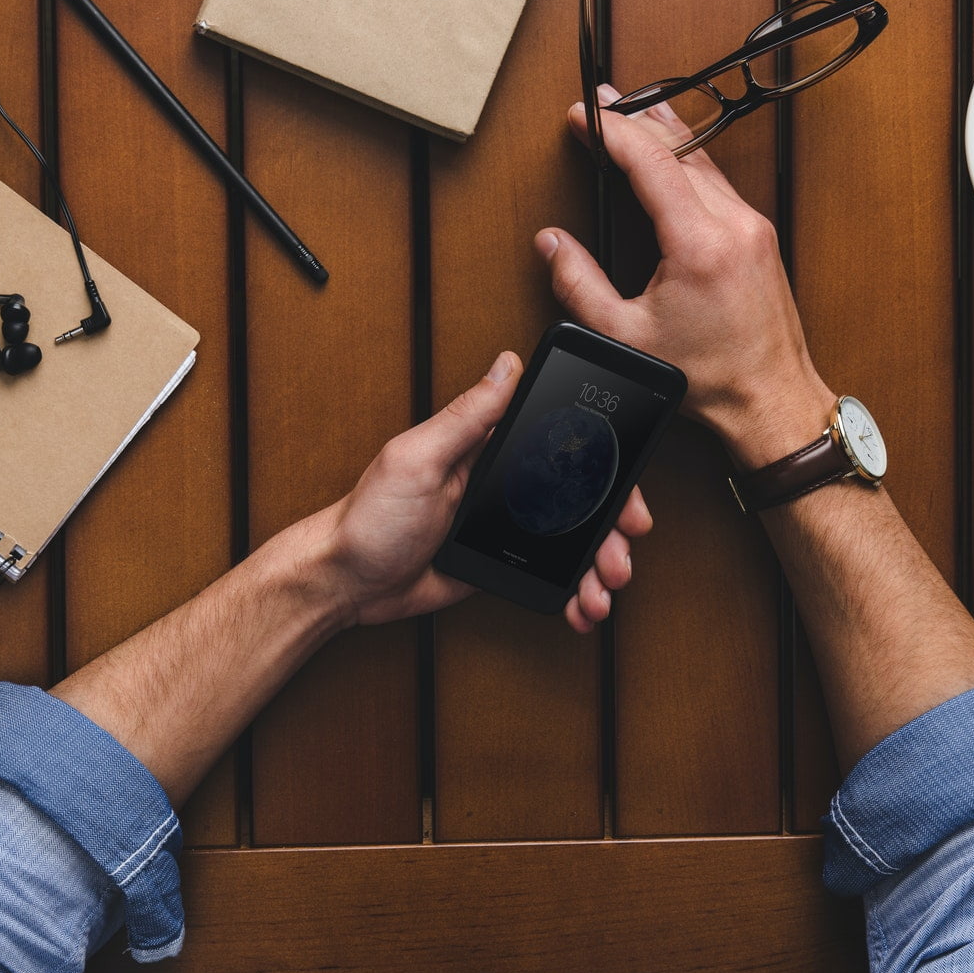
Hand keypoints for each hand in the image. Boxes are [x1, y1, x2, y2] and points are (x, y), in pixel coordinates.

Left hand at [318, 351, 653, 631]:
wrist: (346, 582)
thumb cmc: (369, 517)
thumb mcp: (416, 458)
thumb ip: (465, 417)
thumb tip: (505, 366)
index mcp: (486, 449)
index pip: (561, 445)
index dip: (604, 467)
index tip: (627, 493)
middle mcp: (501, 483)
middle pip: (579, 497)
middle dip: (611, 527)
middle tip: (623, 552)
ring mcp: (504, 525)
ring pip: (571, 541)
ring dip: (597, 566)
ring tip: (603, 591)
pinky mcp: (499, 562)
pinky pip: (548, 574)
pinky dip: (572, 592)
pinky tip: (582, 605)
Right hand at [537, 89, 834, 468]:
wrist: (770, 397)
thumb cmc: (710, 376)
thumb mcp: (626, 336)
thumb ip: (578, 285)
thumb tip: (552, 244)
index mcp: (699, 243)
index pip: (651, 160)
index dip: (611, 130)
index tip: (583, 117)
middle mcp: (733, 224)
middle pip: (679, 148)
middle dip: (635, 119)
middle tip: (600, 101)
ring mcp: (752, 226)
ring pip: (703, 159)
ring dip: (664, 134)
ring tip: (632, 113)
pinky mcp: (759, 235)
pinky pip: (720, 180)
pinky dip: (688, 159)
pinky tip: (672, 155)